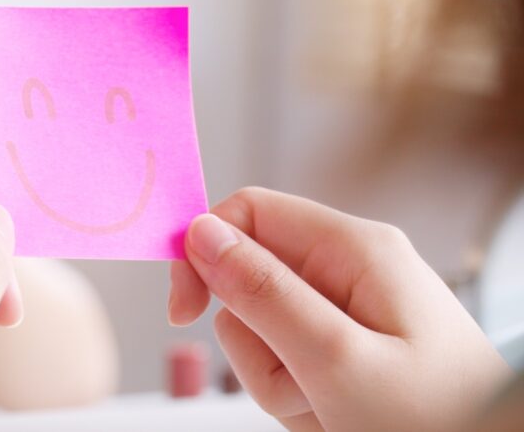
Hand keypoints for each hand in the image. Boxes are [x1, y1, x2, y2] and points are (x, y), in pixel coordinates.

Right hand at [168, 187, 511, 431]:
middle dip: (257, 342)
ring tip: (328, 409)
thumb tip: (200, 232)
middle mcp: (351, 268)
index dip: (204, 252)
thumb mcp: (337, 361)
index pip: (249, 212)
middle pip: (250, 280)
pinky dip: (298, 395)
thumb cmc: (438, 422)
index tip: (184, 311)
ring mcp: (350, 309)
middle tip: (303, 385)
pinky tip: (336, 416)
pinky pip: (288, 359)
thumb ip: (263, 293)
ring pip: (263, 328)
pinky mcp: (349, 347)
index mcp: (354, 248)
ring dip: (278, 379)